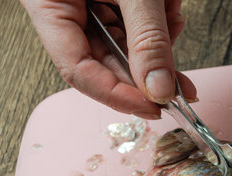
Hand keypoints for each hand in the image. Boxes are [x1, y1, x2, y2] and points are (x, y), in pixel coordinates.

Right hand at [21, 0, 196, 118]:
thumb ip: (148, 38)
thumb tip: (161, 89)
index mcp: (49, 4)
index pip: (77, 71)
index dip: (116, 96)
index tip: (154, 108)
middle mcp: (66, 9)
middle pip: (106, 62)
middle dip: (148, 70)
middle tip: (182, 85)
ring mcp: (88, 4)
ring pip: (126, 45)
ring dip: (157, 38)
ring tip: (171, 12)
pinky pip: (135, 23)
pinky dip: (159, 20)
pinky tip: (168, 5)